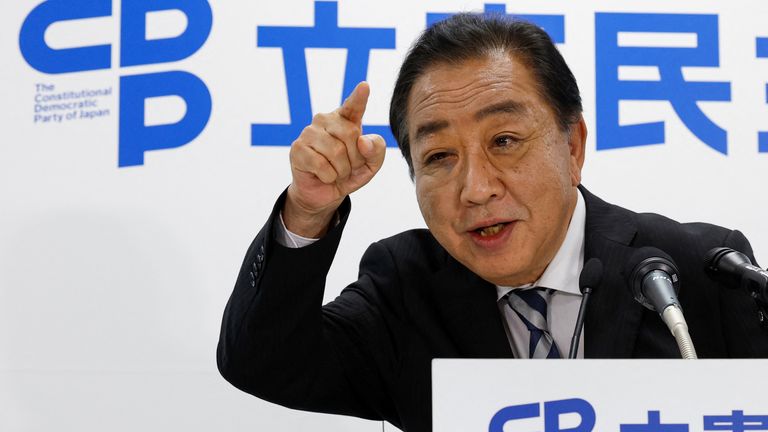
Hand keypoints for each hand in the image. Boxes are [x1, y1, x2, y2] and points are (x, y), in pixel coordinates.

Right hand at [283, 82, 386, 237]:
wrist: (324, 193)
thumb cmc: (348, 173)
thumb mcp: (371, 165)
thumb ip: (376, 150)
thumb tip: (363, 141)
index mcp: (345, 120)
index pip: (353, 106)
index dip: (359, 97)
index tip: (365, 87)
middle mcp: (326, 120)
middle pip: (351, 134)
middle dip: (355, 158)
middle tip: (348, 167)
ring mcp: (309, 133)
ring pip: (336, 151)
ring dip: (342, 170)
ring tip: (336, 172)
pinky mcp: (297, 148)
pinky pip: (322, 165)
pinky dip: (329, 177)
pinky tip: (323, 176)